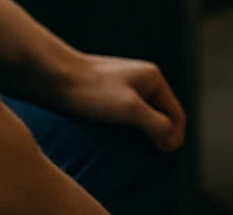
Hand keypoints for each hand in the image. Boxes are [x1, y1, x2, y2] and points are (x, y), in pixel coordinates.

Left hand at [53, 52, 186, 152]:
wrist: (56, 75)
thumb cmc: (93, 91)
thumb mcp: (130, 109)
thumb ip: (156, 124)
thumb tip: (173, 141)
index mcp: (153, 78)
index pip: (176, 113)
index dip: (175, 136)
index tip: (165, 156)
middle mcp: (143, 79)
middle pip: (163, 113)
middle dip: (161, 134)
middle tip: (153, 157)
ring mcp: (126, 84)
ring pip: (145, 114)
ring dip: (145, 132)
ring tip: (137, 151)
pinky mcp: (109, 92)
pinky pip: (129, 113)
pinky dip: (131, 127)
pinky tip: (120, 138)